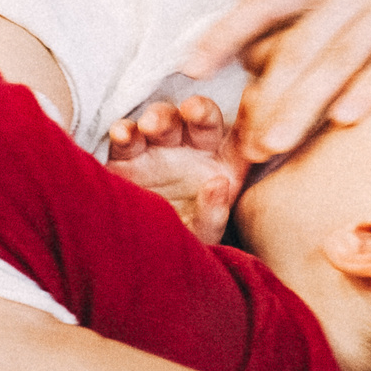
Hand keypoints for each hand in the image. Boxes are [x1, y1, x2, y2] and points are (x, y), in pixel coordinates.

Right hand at [104, 94, 243, 244]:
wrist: (135, 259)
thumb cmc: (178, 247)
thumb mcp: (201, 238)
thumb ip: (213, 214)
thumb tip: (219, 183)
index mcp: (221, 167)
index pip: (241, 139)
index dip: (246, 123)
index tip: (247, 120)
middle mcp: (192, 151)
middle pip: (201, 119)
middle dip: (198, 111)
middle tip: (192, 111)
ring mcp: (157, 149)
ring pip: (163, 119)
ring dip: (159, 116)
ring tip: (151, 126)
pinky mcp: (123, 156)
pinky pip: (124, 136)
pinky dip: (123, 131)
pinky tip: (123, 134)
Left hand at [178, 0, 370, 161]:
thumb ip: (314, 20)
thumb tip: (252, 60)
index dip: (225, 30)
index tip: (188, 67)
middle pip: (302, 39)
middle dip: (268, 95)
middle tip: (242, 143)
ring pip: (342, 53)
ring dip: (305, 102)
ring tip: (276, 143)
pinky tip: (347, 119)